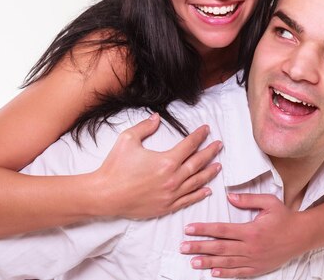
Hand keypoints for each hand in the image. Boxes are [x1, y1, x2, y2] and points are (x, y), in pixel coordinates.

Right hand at [96, 113, 221, 218]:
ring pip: (196, 182)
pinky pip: (188, 200)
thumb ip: (145, 127)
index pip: (189, 145)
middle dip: (210, 152)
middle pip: (198, 163)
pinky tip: (207, 190)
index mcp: (166, 161)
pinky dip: (199, 194)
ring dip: (209, 173)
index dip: (199, 136)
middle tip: (219, 145)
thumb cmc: (115, 167)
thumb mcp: (128, 139)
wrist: (105, 194)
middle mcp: (173, 178)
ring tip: (218, 165)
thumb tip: (157, 117)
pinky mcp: (166, 206)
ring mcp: (171, 194)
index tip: (206, 130)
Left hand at [181, 193, 303, 277]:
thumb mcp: (269, 202)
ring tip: (193, 262)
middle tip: (183, 247)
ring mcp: (254, 259)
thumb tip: (229, 196)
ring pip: (227, 262)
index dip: (204, 229)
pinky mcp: (258, 268)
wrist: (302, 236)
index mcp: (251, 230)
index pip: (222, 230)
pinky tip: (213, 273)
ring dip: (208, 263)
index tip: (189, 229)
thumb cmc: (285, 217)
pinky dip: (226, 274)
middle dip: (199, 247)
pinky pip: (239, 272)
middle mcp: (250, 247)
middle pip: (220, 248)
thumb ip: (248, 199)